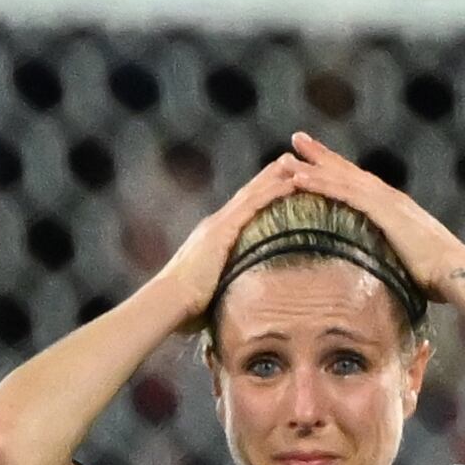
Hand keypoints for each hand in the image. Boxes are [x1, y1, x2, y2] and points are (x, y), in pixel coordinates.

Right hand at [146, 152, 304, 326]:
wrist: (169, 302)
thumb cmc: (187, 305)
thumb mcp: (214, 288)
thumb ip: (228, 284)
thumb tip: (240, 298)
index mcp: (214, 237)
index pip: (242, 209)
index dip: (259, 193)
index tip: (278, 180)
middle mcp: (216, 225)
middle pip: (248, 194)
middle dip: (269, 176)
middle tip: (291, 159)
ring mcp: (219, 226)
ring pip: (252, 193)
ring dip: (274, 176)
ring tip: (295, 161)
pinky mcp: (223, 231)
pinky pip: (252, 206)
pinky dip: (271, 192)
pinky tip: (290, 183)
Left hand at [287, 131, 464, 297]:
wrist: (457, 274)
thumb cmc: (440, 278)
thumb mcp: (411, 263)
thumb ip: (394, 259)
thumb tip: (382, 275)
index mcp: (398, 210)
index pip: (363, 185)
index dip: (341, 172)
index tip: (320, 162)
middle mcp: (392, 199)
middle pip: (350, 172)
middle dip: (324, 156)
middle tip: (298, 139)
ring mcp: (388, 203)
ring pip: (344, 177)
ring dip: (315, 163)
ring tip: (290, 151)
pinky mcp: (383, 211)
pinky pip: (345, 193)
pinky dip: (321, 183)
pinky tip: (299, 178)